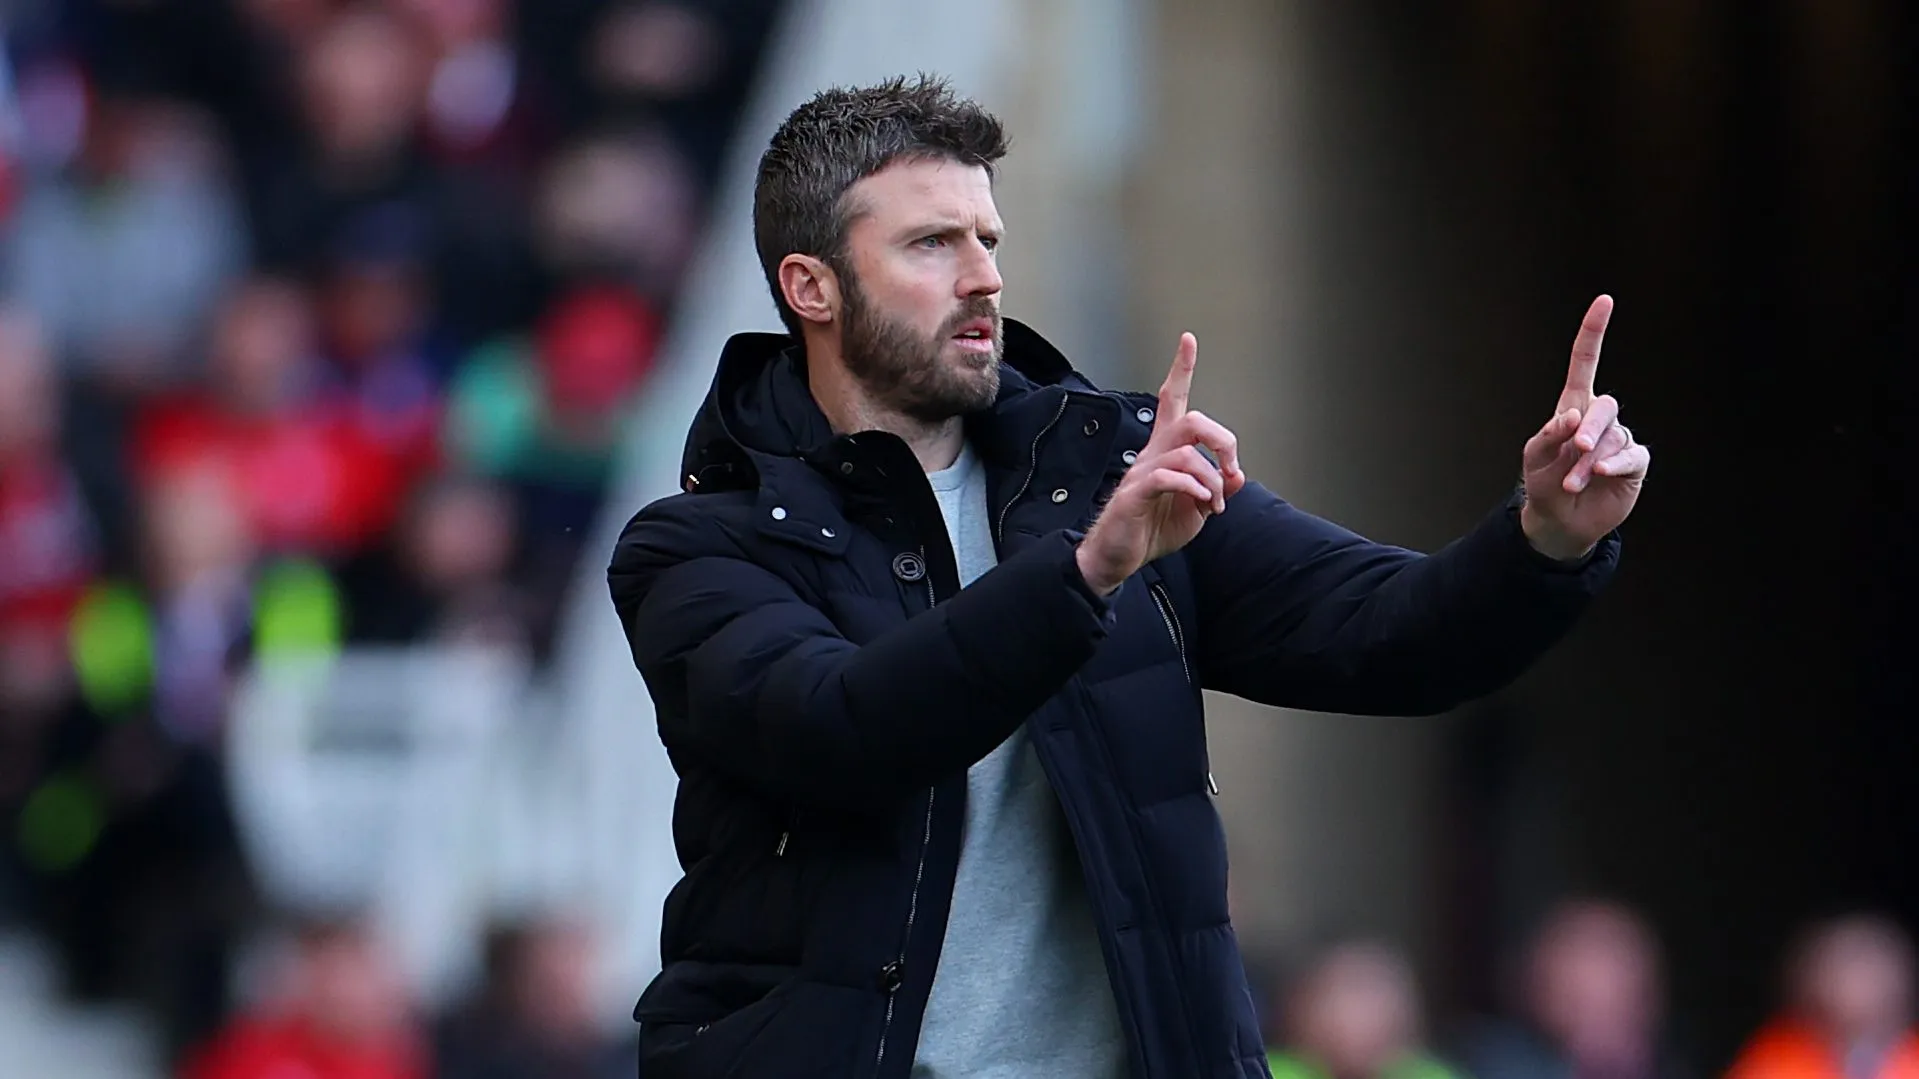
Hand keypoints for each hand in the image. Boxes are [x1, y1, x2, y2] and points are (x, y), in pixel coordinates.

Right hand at [1077, 334, 1246, 594]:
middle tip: (1231, 471)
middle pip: (1191, 421)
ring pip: (1186, 452)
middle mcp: (1153, 454)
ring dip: (1212, 479)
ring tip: (1214, 503)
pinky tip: (1202, 504)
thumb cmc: (1151, 529)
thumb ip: (1217, 489)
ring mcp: (1142, 472)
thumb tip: (1236, 475)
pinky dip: (1194, 489)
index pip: (1172, 401)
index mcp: (1166, 451)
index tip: (1187, 341)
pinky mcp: (1135, 493)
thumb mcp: (1197, 510)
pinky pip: (1169, 477)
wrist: (1118, 556)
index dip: (1180, 370)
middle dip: (1223, 442)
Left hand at [1520, 295, 1651, 560]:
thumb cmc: (1544, 482)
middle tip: (1575, 448)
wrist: (1559, 521)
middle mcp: (1599, 418)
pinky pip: (1631, 455)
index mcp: (1574, 405)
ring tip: (1573, 481)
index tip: (1605, 301)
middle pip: (1604, 405)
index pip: (1586, 362)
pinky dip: (1613, 464)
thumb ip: (1550, 434)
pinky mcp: (1633, 462)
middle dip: (1589, 428)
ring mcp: (1619, 439)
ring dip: (1590, 460)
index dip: (1594, 332)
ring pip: (1614, 436)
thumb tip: (1574, 415)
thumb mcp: (1536, 457)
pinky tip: (1600, 474)